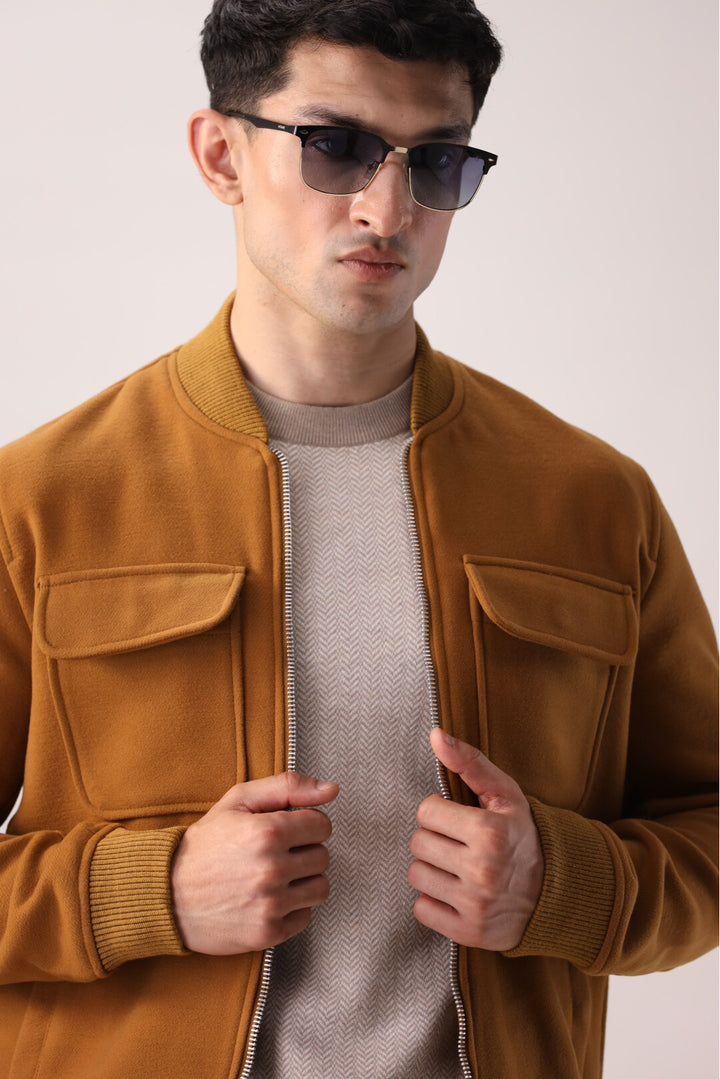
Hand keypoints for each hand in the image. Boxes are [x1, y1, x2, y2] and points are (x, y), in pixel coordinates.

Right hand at [170, 772, 338, 954]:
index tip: (286, 830)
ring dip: (303, 880)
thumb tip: (331, 789)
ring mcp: (270, 904)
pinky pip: (305, 917)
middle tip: (275, 853)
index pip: (322, 825)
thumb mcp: (238, 800)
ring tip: (275, 876)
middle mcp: (272, 869)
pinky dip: (292, 908)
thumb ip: (287, 786)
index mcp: (268, 831)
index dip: (304, 824)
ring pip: (321, 888)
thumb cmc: (205, 844)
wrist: (166, 893)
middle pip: (323, 856)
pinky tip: (268, 898)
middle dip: (303, 851)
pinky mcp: (267, 933)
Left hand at [408, 729, 542, 950]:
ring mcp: (476, 905)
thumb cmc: (521, 834)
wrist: (556, 891)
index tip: (460, 819)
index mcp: (490, 832)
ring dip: (432, 869)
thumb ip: (468, 761)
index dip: (440, 812)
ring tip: (457, 867)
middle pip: (418, 844)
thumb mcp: (503, 793)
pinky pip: (422, 909)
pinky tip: (457, 892)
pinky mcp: (469, 933)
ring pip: (416, 875)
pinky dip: (434, 901)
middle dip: (435, 839)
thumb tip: (435, 734)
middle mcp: (483, 871)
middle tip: (459, 844)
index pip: (426, 812)